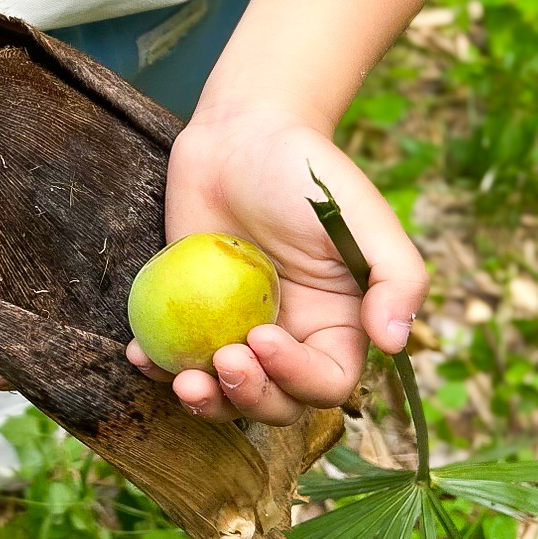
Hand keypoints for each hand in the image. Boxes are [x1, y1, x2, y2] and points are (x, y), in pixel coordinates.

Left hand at [128, 104, 425, 421]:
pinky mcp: (193, 315)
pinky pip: (176, 358)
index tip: (264, 336)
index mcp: (339, 325)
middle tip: (222, 358)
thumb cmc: (308, 171)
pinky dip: (157, 367)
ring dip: (204, 401)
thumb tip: (396, 342)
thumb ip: (397, 276)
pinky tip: (140, 356)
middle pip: (276, 403)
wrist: (241, 135)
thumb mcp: (364, 216)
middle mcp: (291, 337)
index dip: (298, 378)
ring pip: (225, 394)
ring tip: (182, 379)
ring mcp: (237, 330)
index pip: (327, 383)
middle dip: (249, 398)